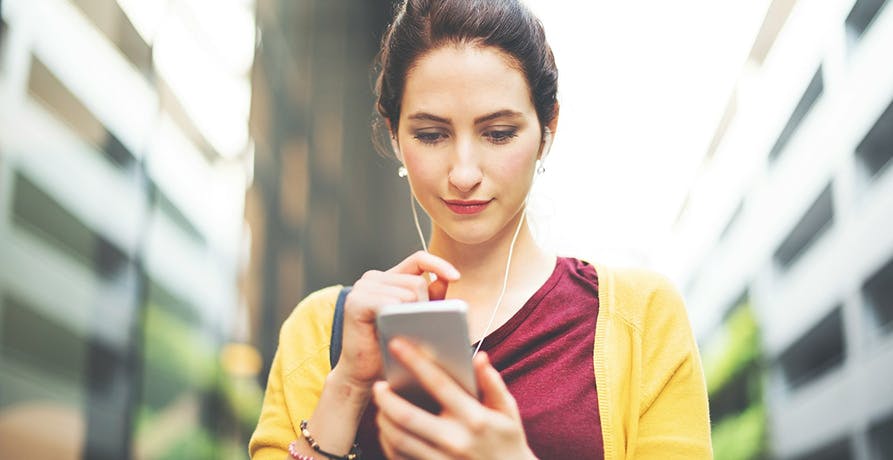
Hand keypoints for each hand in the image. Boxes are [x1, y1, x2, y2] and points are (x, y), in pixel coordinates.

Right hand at [334, 251, 459, 390]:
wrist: (363, 375)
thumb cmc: (389, 350)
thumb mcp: (417, 321)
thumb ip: (431, 299)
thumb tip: (445, 280)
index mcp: (388, 279)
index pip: (418, 260)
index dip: (438, 265)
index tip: (456, 277)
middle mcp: (373, 279)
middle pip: (416, 282)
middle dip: (425, 307)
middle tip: (416, 329)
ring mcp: (362, 288)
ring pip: (408, 293)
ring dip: (413, 316)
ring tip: (403, 333)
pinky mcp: (356, 302)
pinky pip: (391, 302)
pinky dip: (399, 317)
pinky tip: (393, 330)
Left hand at [373, 339, 536, 459]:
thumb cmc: (508, 441)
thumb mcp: (508, 411)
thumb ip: (493, 383)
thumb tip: (479, 357)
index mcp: (474, 417)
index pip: (438, 383)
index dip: (414, 361)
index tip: (396, 344)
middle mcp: (455, 439)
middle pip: (406, 416)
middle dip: (386, 398)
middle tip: (378, 385)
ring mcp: (442, 459)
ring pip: (398, 439)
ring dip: (383, 420)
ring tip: (381, 407)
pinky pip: (400, 458)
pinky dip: (388, 442)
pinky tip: (388, 430)